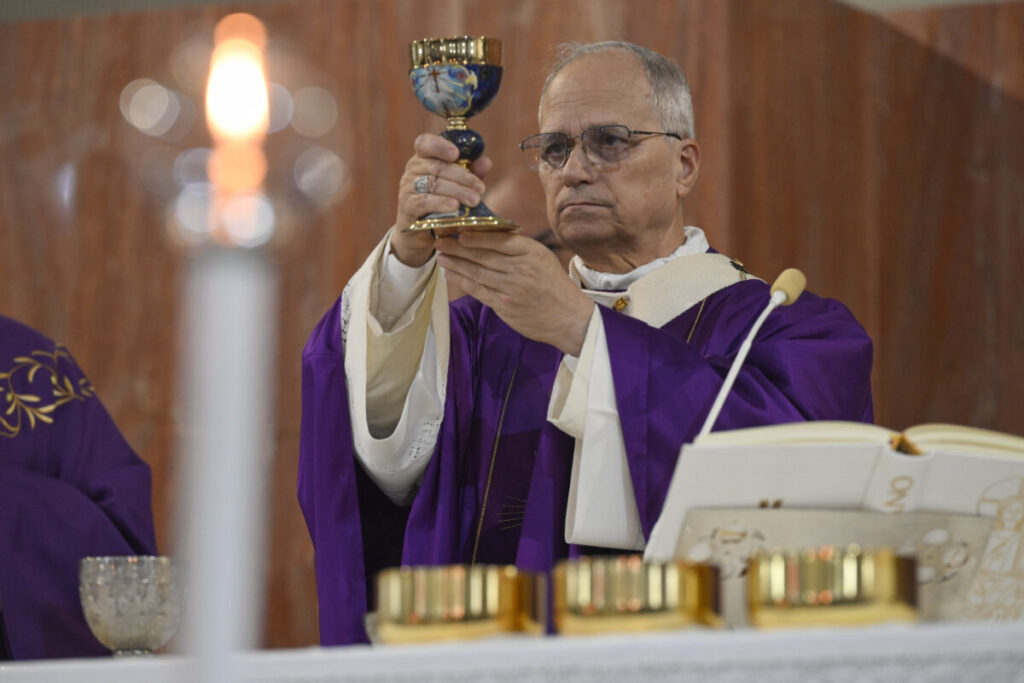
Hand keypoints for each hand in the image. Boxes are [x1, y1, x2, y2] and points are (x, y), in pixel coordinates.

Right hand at [391, 134, 491, 266]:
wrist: (420, 232)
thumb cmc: (441, 202)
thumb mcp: (459, 185)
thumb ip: (471, 172)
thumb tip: (486, 162)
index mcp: (423, 158)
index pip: (424, 143)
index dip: (440, 146)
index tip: (457, 154)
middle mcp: (412, 170)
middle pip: (437, 167)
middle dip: (462, 177)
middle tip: (480, 189)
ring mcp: (407, 188)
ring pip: (433, 184)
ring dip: (457, 191)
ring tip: (475, 200)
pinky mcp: (407, 206)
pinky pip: (424, 202)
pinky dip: (440, 203)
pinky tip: (455, 206)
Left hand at [436, 231, 593, 355]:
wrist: (568, 318)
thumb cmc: (553, 285)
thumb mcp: (543, 258)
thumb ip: (519, 247)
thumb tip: (488, 233)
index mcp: (532, 253)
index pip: (499, 240)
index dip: (476, 236)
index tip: (458, 231)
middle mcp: (522, 269)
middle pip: (483, 256)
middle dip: (457, 247)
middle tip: (440, 240)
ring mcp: (512, 289)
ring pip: (477, 273)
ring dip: (455, 264)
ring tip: (441, 256)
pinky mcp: (505, 306)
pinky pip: (478, 291)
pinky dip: (462, 281)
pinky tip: (450, 274)